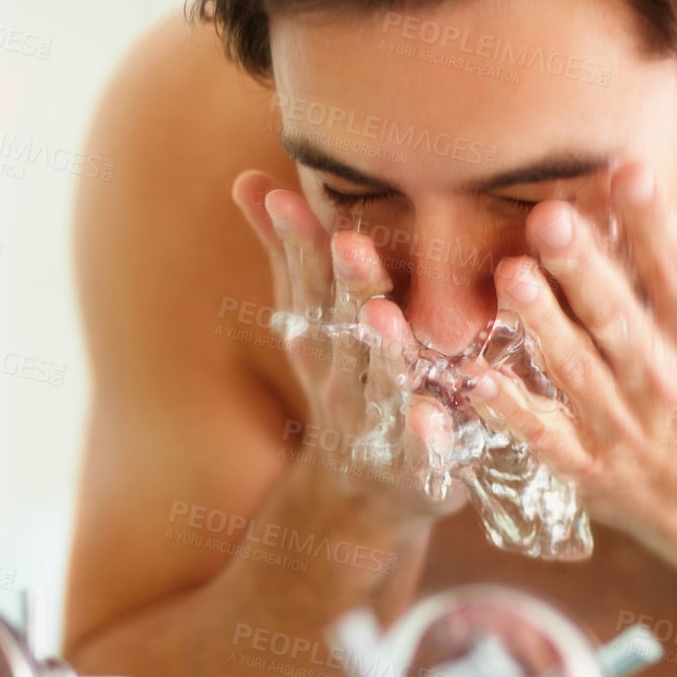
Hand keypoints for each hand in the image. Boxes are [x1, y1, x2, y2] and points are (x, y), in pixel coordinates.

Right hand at [232, 171, 468, 519]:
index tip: (287, 197)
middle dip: (347, 286)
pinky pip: (418, 451)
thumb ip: (289, 255)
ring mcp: (373, 425)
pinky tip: (429, 414)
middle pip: (342, 328)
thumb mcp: (312, 323)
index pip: (305, 285)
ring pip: (376, 384)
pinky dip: (423, 436)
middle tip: (352, 242)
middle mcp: (337, 380)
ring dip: (379, 351)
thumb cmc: (347, 384)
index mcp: (319, 339)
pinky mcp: (415, 467)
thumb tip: (248, 180)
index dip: (296, 245)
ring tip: (382, 315)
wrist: (366, 496)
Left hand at [471, 140, 676, 560]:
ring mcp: (623, 424)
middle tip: (548, 219)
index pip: (675, 267)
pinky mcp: (588, 466)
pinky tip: (479, 379)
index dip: (652, 221)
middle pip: (618, 316)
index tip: (626, 170)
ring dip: (543, 326)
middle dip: (584, 269)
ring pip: (576, 369)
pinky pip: (545, 436)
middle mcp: (664, 376)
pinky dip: (513, 412)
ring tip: (509, 278)